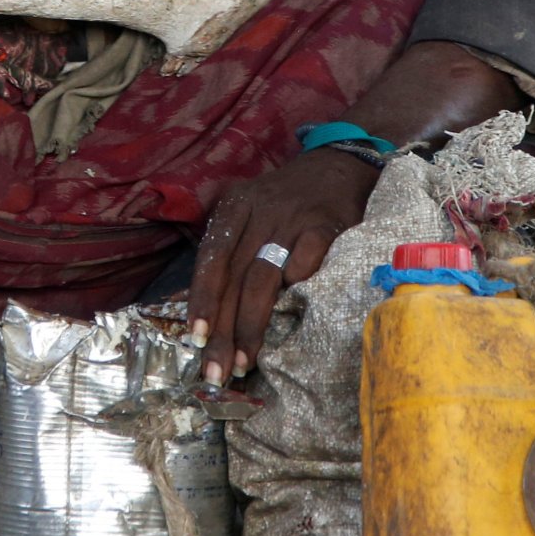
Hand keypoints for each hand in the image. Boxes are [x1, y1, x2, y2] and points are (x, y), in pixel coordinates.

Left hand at [186, 149, 381, 384]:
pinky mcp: (326, 226)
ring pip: (263, 279)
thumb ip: (234, 252)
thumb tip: (211, 314)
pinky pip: (305, 264)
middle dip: (223, 329)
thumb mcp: (251, 213)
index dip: (201, 301)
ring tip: (245, 361)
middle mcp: (260, 211)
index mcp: (234, 207)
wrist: (339, 166)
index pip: (211, 260)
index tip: (195, 338)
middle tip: (216, 369)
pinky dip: (295, 289)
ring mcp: (293, 218)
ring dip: (251, 325)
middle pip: (234, 278)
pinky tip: (289, 318)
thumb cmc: (287, 203)